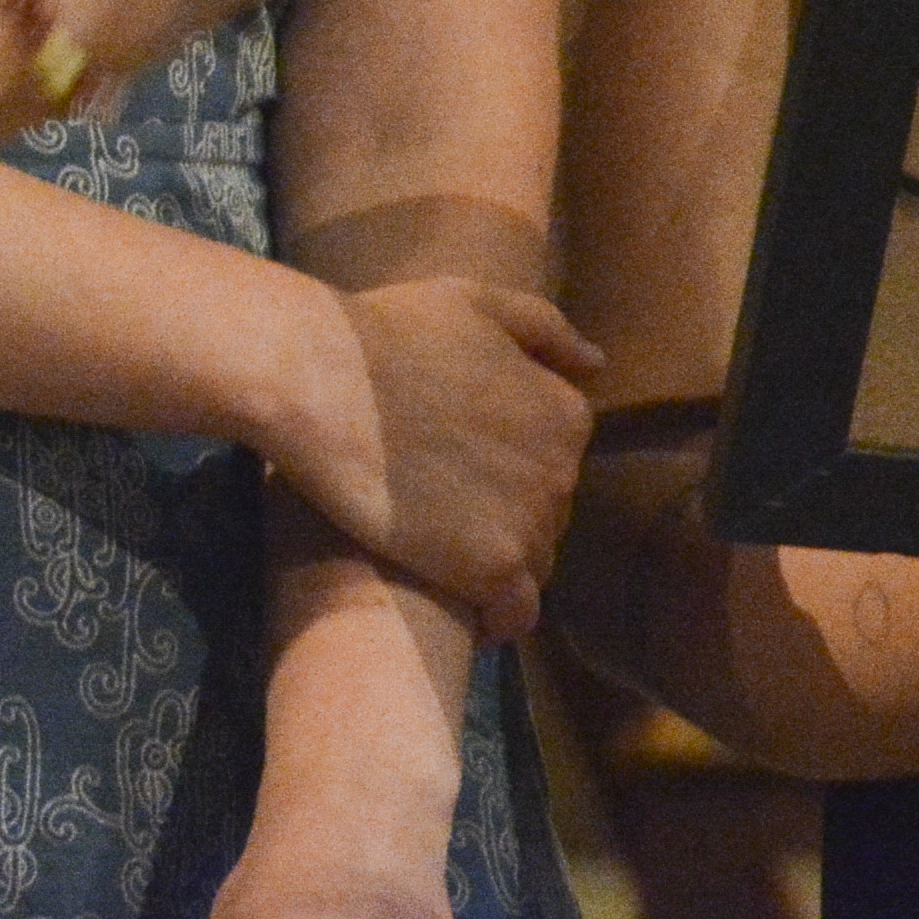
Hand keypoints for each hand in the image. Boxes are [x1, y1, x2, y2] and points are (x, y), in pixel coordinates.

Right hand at [271, 279, 598, 641]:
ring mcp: (530, 524)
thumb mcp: (474, 302)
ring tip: (441, 546)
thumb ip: (546, 330)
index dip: (508, 460)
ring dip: (499, 559)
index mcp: (566, 413)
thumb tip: (598, 364)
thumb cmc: (386, 332)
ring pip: (534, 562)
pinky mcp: (491, 570)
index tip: (462, 458)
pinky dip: (498, 616)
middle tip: (440, 497)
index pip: (557, 458)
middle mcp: (563, 473)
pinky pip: (515, 613)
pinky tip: (466, 606)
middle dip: (504, 508)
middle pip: (547, 511)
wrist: (319, 379)